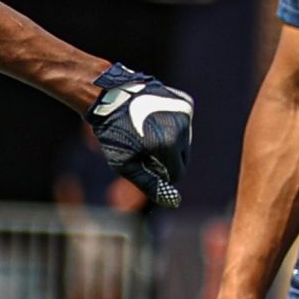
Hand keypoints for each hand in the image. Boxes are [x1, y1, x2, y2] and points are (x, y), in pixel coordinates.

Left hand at [88, 63, 192, 209]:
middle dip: (168, 160)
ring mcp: (186, 113)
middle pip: (184, 158)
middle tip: (145, 150)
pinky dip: (174, 125)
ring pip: (186, 141)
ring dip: (171, 142)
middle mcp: (183, 128)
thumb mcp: (127, 164)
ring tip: (147, 132)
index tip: (145, 166)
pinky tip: (154, 118)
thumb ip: (150, 185)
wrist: (112, 96)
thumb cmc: (115, 134)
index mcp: (170, 145)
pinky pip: (185, 123)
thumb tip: (174, 202)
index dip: (161, 175)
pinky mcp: (186, 102)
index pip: (178, 174)